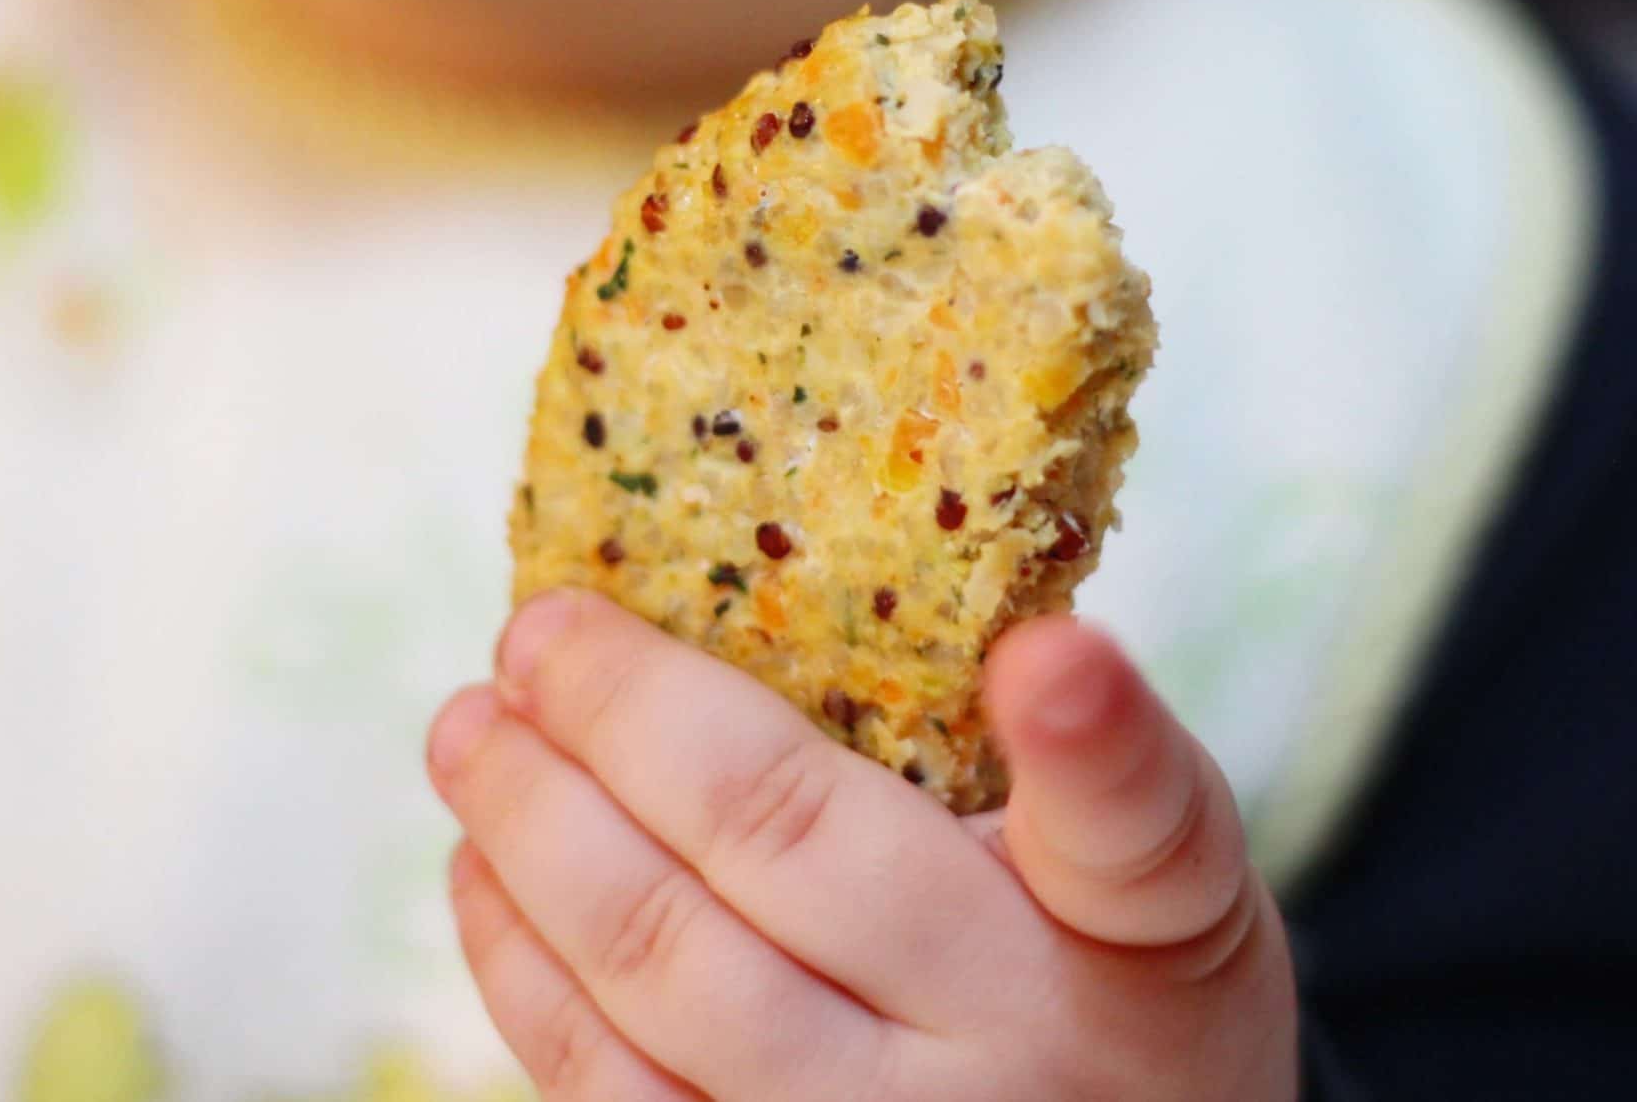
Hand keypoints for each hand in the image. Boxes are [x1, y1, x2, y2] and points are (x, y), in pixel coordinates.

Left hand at [426, 590, 1298, 1100]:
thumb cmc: (1120, 988)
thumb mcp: (1163, 869)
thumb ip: (1072, 749)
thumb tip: (880, 586)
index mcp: (1141, 932)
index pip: (1131, 827)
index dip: (1086, 734)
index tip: (1048, 655)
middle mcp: (1012, 1053)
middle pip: (787, 855)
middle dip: (627, 720)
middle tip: (534, 630)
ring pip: (661, 977)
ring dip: (537, 831)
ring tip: (473, 729)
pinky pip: (609, 1093)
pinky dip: (523, 971)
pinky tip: (487, 877)